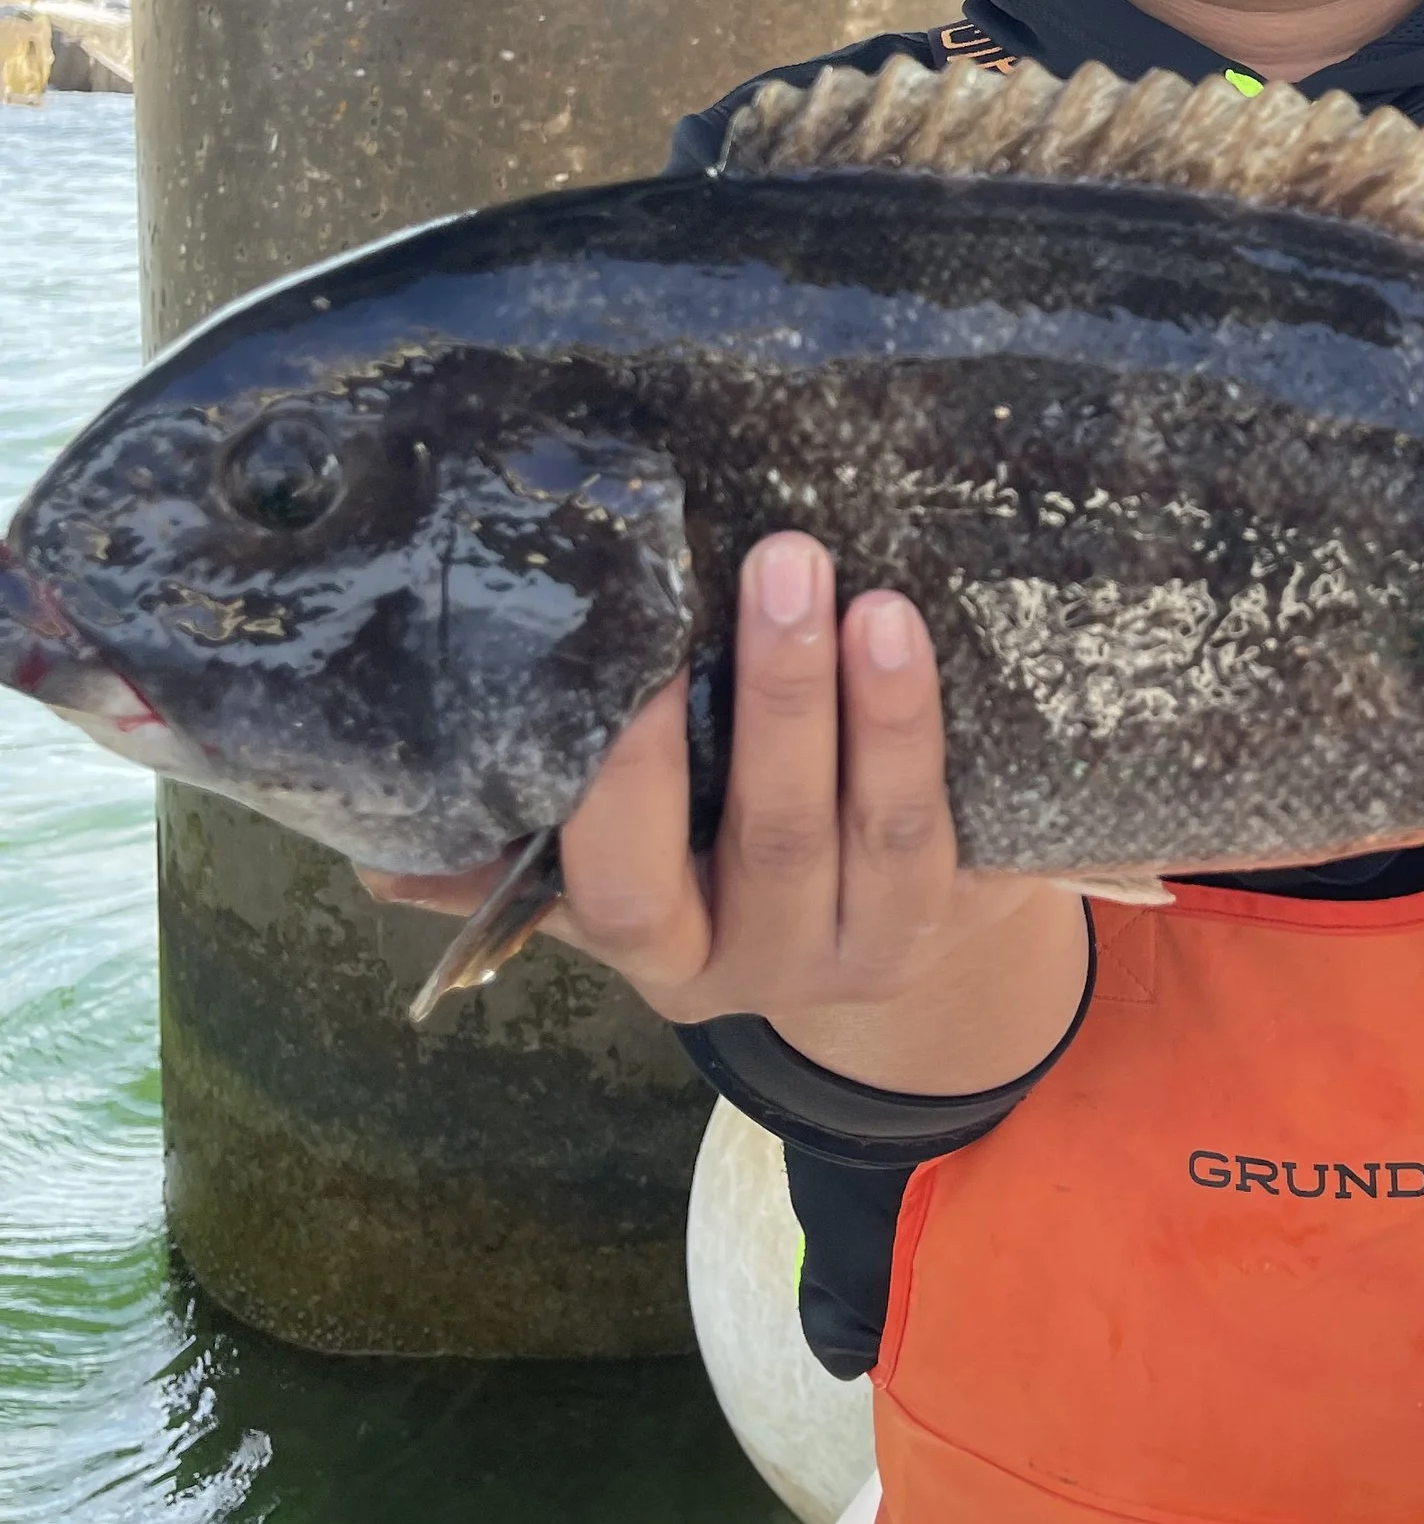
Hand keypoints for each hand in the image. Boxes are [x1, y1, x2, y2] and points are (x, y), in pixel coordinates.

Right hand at [363, 533, 1087, 1087]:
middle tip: (779, 558)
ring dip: (868, 707)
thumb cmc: (721, 856)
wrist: (889, 930)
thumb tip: (370, 845)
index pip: (619, 884)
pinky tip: (916, 639)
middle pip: (768, 839)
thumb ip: (522, 849)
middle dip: (776, 698)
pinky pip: (950, 822)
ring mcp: (865, 946)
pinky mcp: (953, 914)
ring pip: (872, 830)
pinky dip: (928, 730)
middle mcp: (760, 965)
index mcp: (656, 951)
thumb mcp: (628, 870)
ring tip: (865, 593)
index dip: (626, 783)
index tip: (630, 661)